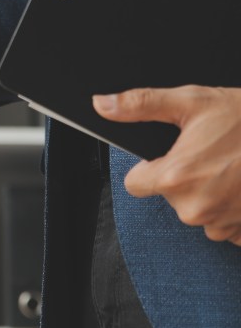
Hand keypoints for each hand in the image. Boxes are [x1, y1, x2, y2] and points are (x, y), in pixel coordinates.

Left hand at [93, 85, 240, 244]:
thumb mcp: (193, 102)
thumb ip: (141, 105)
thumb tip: (101, 104)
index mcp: (176, 178)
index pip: (135, 184)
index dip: (147, 167)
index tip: (167, 155)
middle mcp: (196, 208)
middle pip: (169, 196)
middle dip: (184, 177)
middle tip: (212, 153)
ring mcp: (223, 225)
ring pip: (198, 211)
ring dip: (210, 193)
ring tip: (233, 167)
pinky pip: (226, 224)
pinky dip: (232, 207)